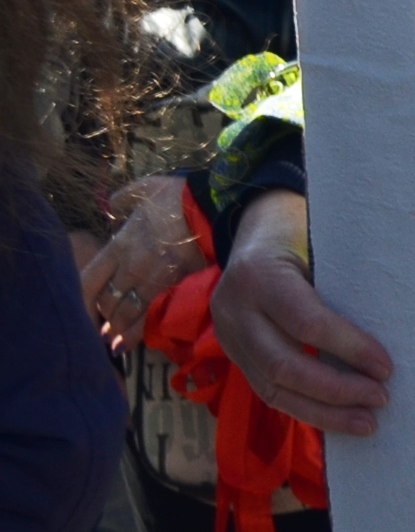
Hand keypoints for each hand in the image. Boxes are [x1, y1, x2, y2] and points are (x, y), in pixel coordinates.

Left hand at [80, 176, 205, 352]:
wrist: (214, 209)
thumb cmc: (180, 198)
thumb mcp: (146, 189)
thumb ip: (124, 198)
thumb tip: (112, 204)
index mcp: (119, 246)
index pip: (89, 280)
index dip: (83, 298)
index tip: (83, 308)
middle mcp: (131, 269)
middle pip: (107, 301)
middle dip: (103, 316)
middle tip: (102, 327)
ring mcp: (153, 282)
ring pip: (126, 314)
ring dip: (118, 329)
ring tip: (114, 341)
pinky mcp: (176, 290)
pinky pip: (152, 318)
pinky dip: (140, 333)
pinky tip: (132, 342)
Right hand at [212, 190, 394, 436]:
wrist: (255, 233)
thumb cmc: (303, 235)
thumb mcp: (322, 245)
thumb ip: (346, 282)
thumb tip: (400, 326)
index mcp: (260, 275)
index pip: (307, 323)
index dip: (349, 349)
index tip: (387, 367)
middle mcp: (235, 309)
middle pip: (283, 365)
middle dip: (336, 389)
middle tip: (381, 399)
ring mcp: (228, 336)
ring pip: (271, 388)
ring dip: (322, 411)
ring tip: (365, 422)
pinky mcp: (233, 355)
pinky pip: (267, 391)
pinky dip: (305, 408)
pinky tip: (338, 418)